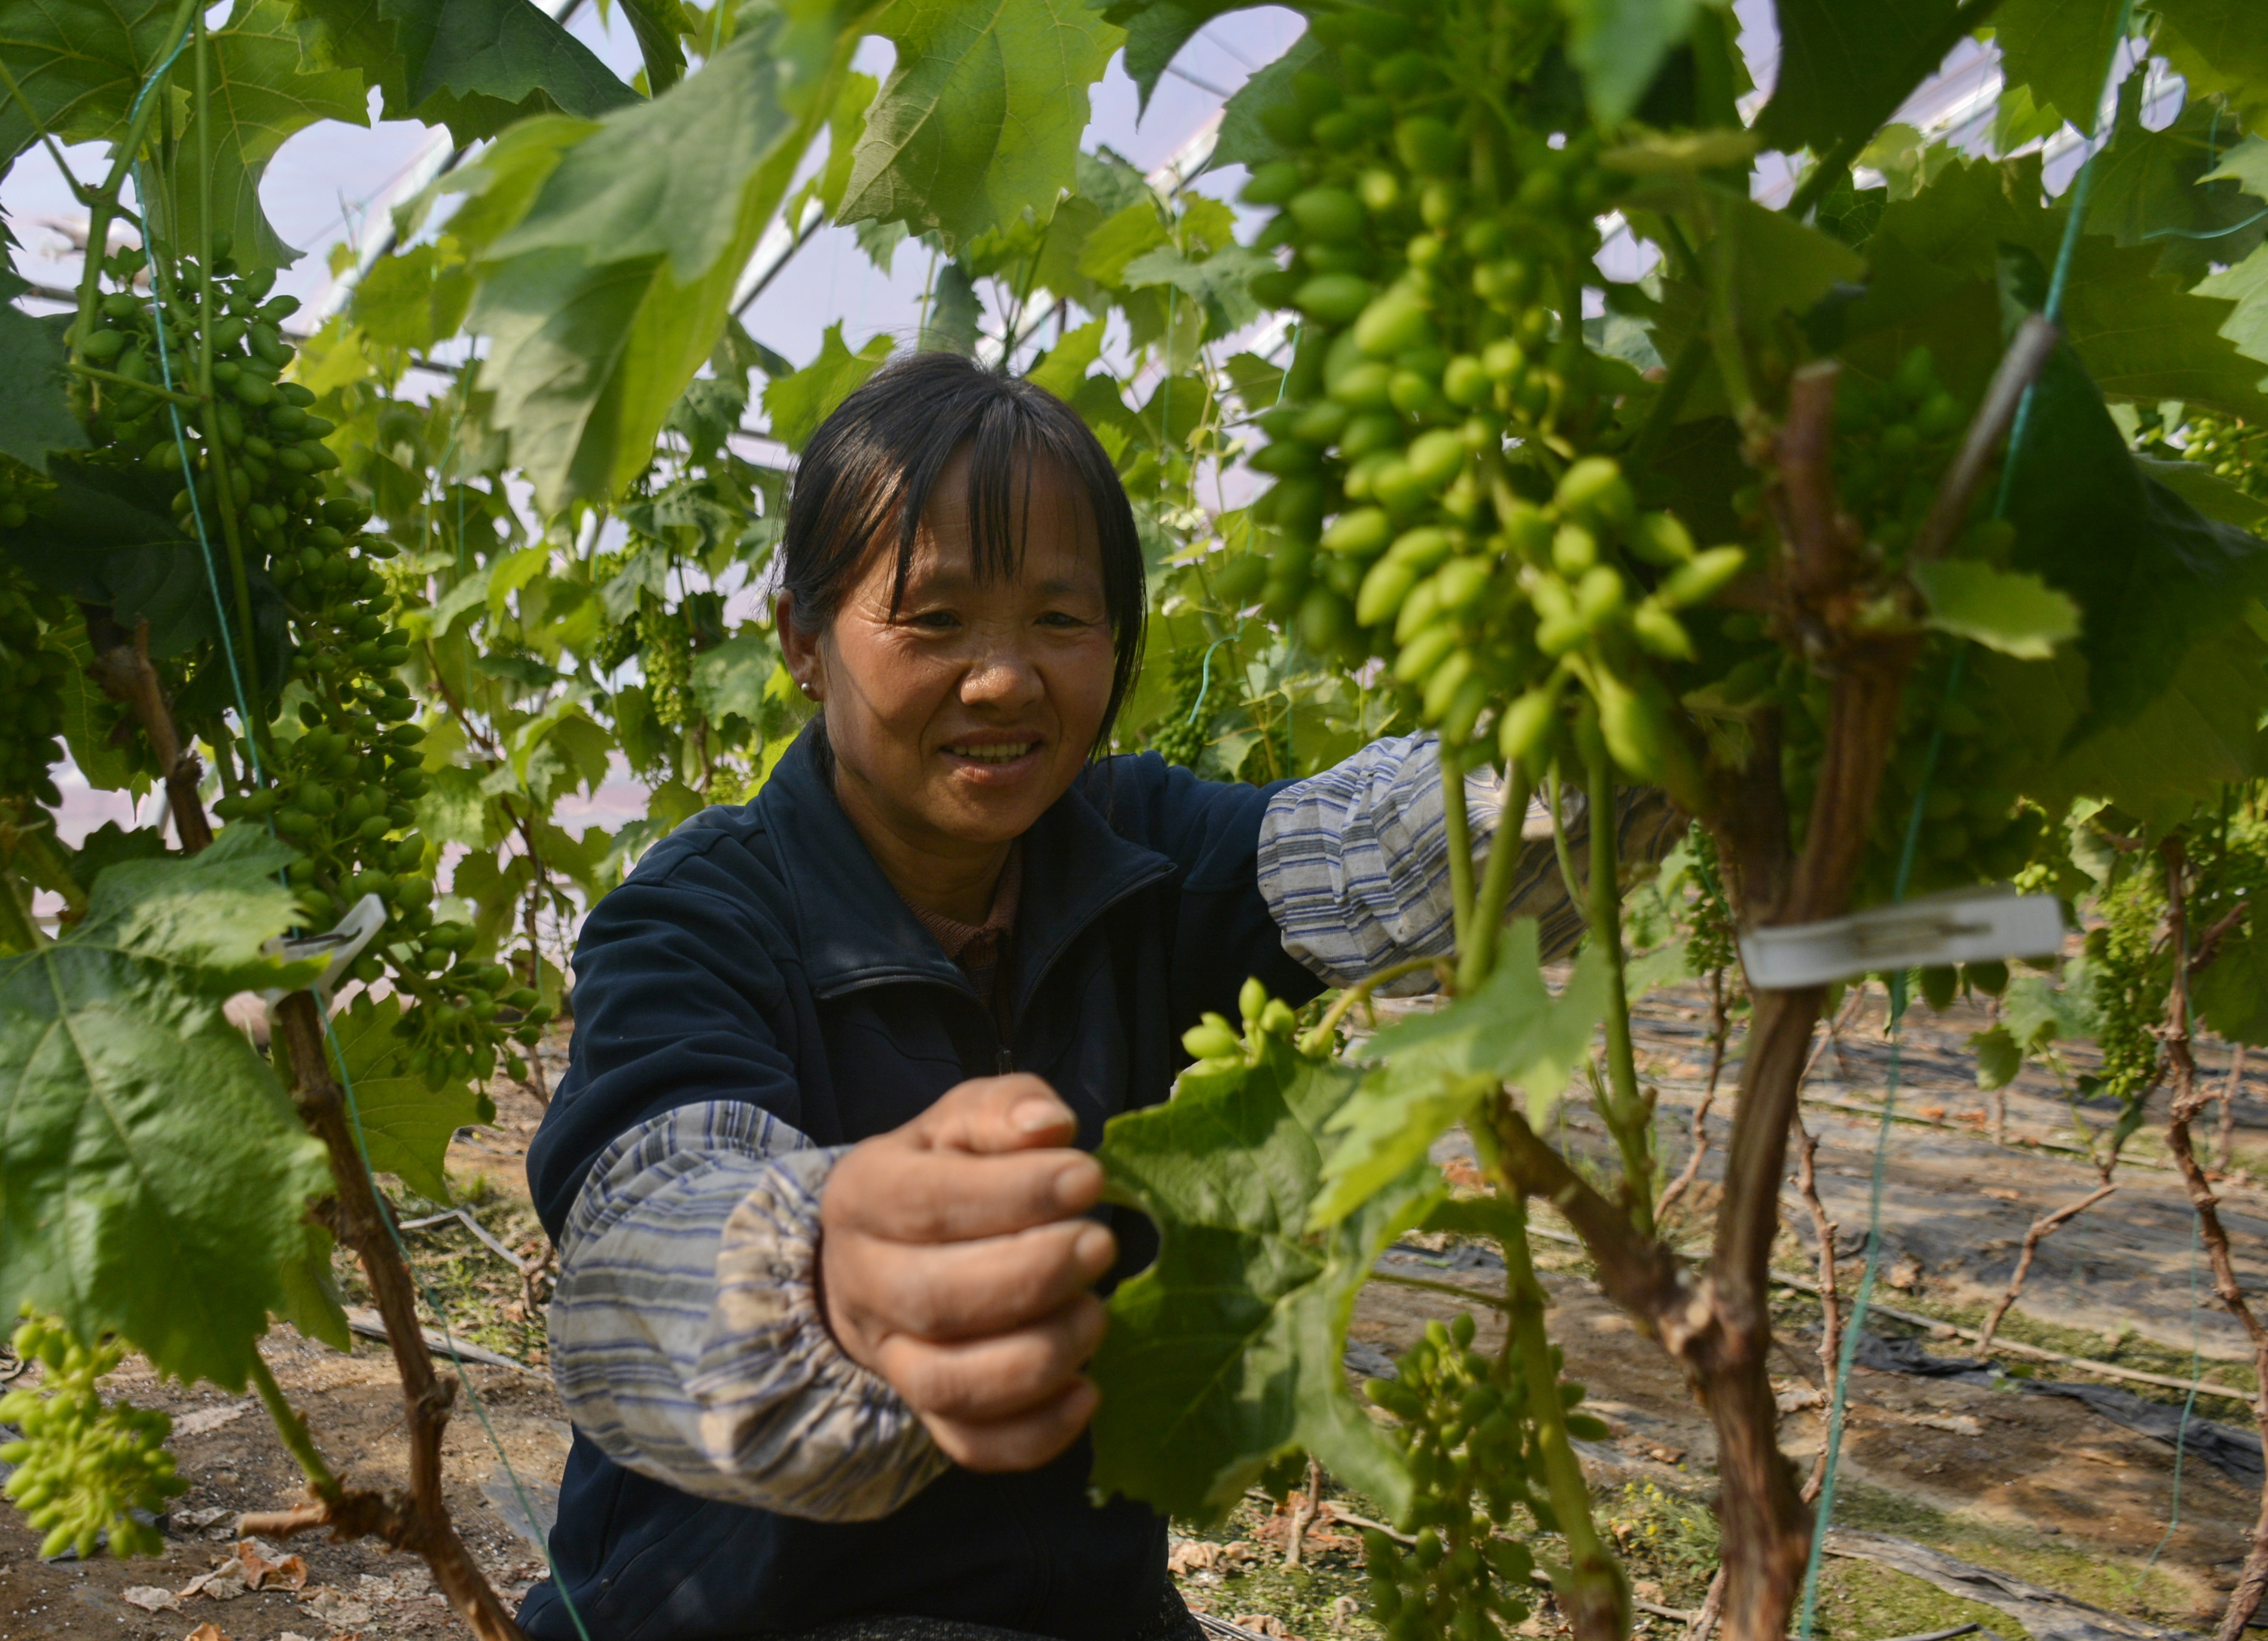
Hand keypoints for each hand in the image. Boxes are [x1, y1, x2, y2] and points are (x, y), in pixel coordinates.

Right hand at [818, 1074, 1115, 1471]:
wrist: (887, 1250)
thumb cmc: (946, 1172)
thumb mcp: (965, 1121)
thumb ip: (1004, 1110)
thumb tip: (1048, 1124)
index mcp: (864, 1195)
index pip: (927, 1201)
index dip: (1013, 1194)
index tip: (1088, 1179)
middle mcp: (864, 1284)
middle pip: (935, 1298)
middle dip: (1030, 1276)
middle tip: (1101, 1247)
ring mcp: (891, 1359)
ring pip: (948, 1383)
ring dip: (1036, 1357)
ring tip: (1097, 1317)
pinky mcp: (930, 1414)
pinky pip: (970, 1446)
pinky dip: (1034, 1435)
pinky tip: (1087, 1395)